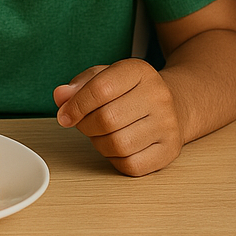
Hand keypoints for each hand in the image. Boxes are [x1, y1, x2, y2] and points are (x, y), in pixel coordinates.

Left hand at [53, 59, 182, 176]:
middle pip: (107, 119)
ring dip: (99, 143)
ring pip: (118, 145)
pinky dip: (115, 159)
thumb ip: (79, 85)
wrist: (174, 105)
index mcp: (139, 71)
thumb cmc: (130, 91)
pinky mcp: (169, 151)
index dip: (75, 105)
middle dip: (85, 126)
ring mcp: (168, 125)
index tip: (63, 115)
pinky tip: (116, 147)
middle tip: (84, 124)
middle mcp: (158, 96)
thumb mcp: (104, 77)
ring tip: (100, 134)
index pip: (100, 89)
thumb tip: (60, 97)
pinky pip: (131, 165)